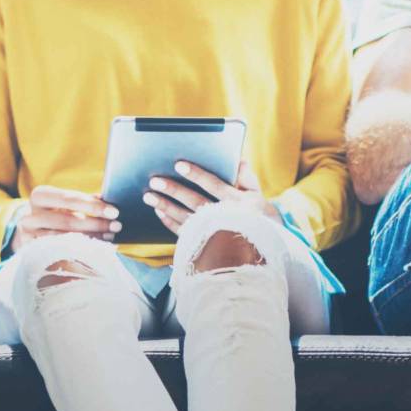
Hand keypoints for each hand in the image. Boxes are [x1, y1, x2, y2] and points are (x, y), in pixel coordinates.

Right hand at [10, 185, 120, 252]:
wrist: (28, 232)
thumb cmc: (54, 213)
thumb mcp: (64, 203)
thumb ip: (84, 200)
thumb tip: (109, 200)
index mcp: (40, 196)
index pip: (69, 199)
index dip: (93, 206)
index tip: (114, 211)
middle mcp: (30, 215)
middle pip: (67, 221)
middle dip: (95, 224)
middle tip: (117, 226)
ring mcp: (29, 237)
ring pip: (64, 240)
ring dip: (91, 239)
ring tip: (110, 237)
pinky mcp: (31, 253)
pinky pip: (59, 255)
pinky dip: (80, 252)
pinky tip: (96, 251)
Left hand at [144, 161, 277, 235]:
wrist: (263, 250)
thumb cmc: (258, 216)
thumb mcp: (259, 196)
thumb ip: (247, 177)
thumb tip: (237, 159)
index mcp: (240, 203)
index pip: (215, 185)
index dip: (197, 175)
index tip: (178, 164)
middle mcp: (226, 218)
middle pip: (196, 202)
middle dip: (174, 190)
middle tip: (154, 180)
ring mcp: (214, 234)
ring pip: (186, 218)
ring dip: (166, 206)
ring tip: (148, 196)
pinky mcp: (205, 245)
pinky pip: (184, 233)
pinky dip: (170, 223)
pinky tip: (159, 212)